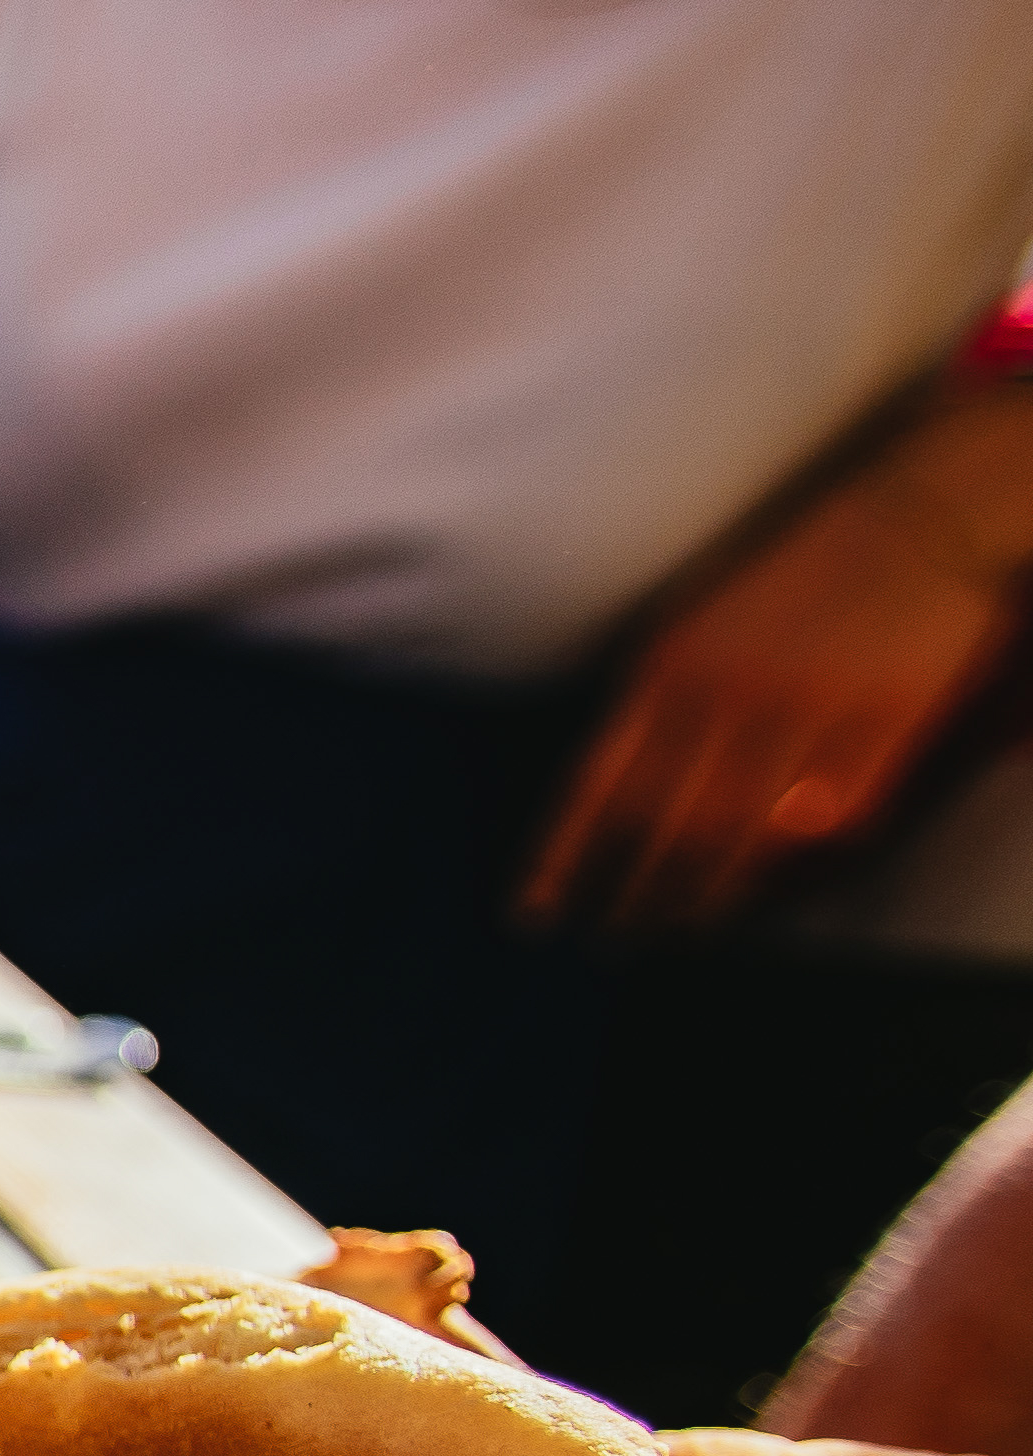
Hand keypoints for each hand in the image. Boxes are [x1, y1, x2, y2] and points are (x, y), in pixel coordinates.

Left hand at [528, 459, 1022, 932]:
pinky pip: (835, 812)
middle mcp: (731, 693)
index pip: (600, 785)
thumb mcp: (699, 623)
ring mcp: (810, 708)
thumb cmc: (796, 571)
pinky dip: (802, 856)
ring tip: (684, 929)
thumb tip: (612, 801)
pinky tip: (777, 888)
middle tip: (614, 941)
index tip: (537, 915)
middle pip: (668, 825)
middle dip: (635, 893)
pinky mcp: (887, 720)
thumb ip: (658, 708)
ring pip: (745, 832)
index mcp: (670, 666)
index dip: (566, 857)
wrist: (918, 514)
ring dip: (709, 892)